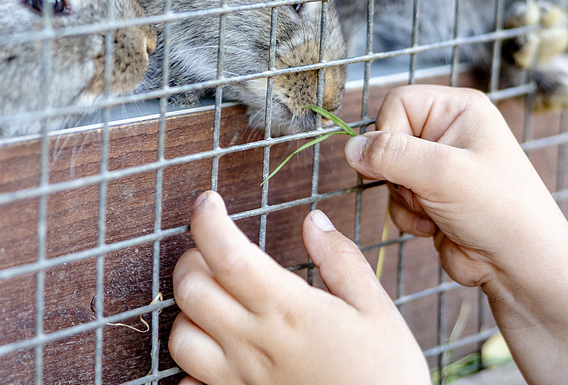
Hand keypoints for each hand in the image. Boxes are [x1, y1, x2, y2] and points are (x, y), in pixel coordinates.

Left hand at [169, 191, 427, 384]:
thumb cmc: (386, 377)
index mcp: (287, 310)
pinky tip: (219, 351)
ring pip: (180, 337)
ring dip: (190, 313)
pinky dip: (191, 363)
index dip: (206, 220)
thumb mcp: (378, 312)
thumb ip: (342, 262)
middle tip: (216, 254)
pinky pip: (190, 382)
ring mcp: (239, 379)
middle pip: (189, 289)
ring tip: (217, 304)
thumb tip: (314, 221)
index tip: (208, 201)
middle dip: (193, 259)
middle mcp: (254, 344)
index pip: (226, 253)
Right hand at [343, 84, 567, 292]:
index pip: (397, 103)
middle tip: (425, 191)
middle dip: (399, 174)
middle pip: (388, 139)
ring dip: (404, 199)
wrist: (521, 268)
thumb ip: (390, 154)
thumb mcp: (443, 173)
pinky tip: (435, 227)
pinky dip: (408, 217)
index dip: (390, 134)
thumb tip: (349, 148)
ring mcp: (439, 166)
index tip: (403, 164)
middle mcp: (448, 132)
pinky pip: (395, 200)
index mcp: (459, 109)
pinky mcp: (431, 197)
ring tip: (436, 212)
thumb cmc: (499, 210)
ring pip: (387, 173)